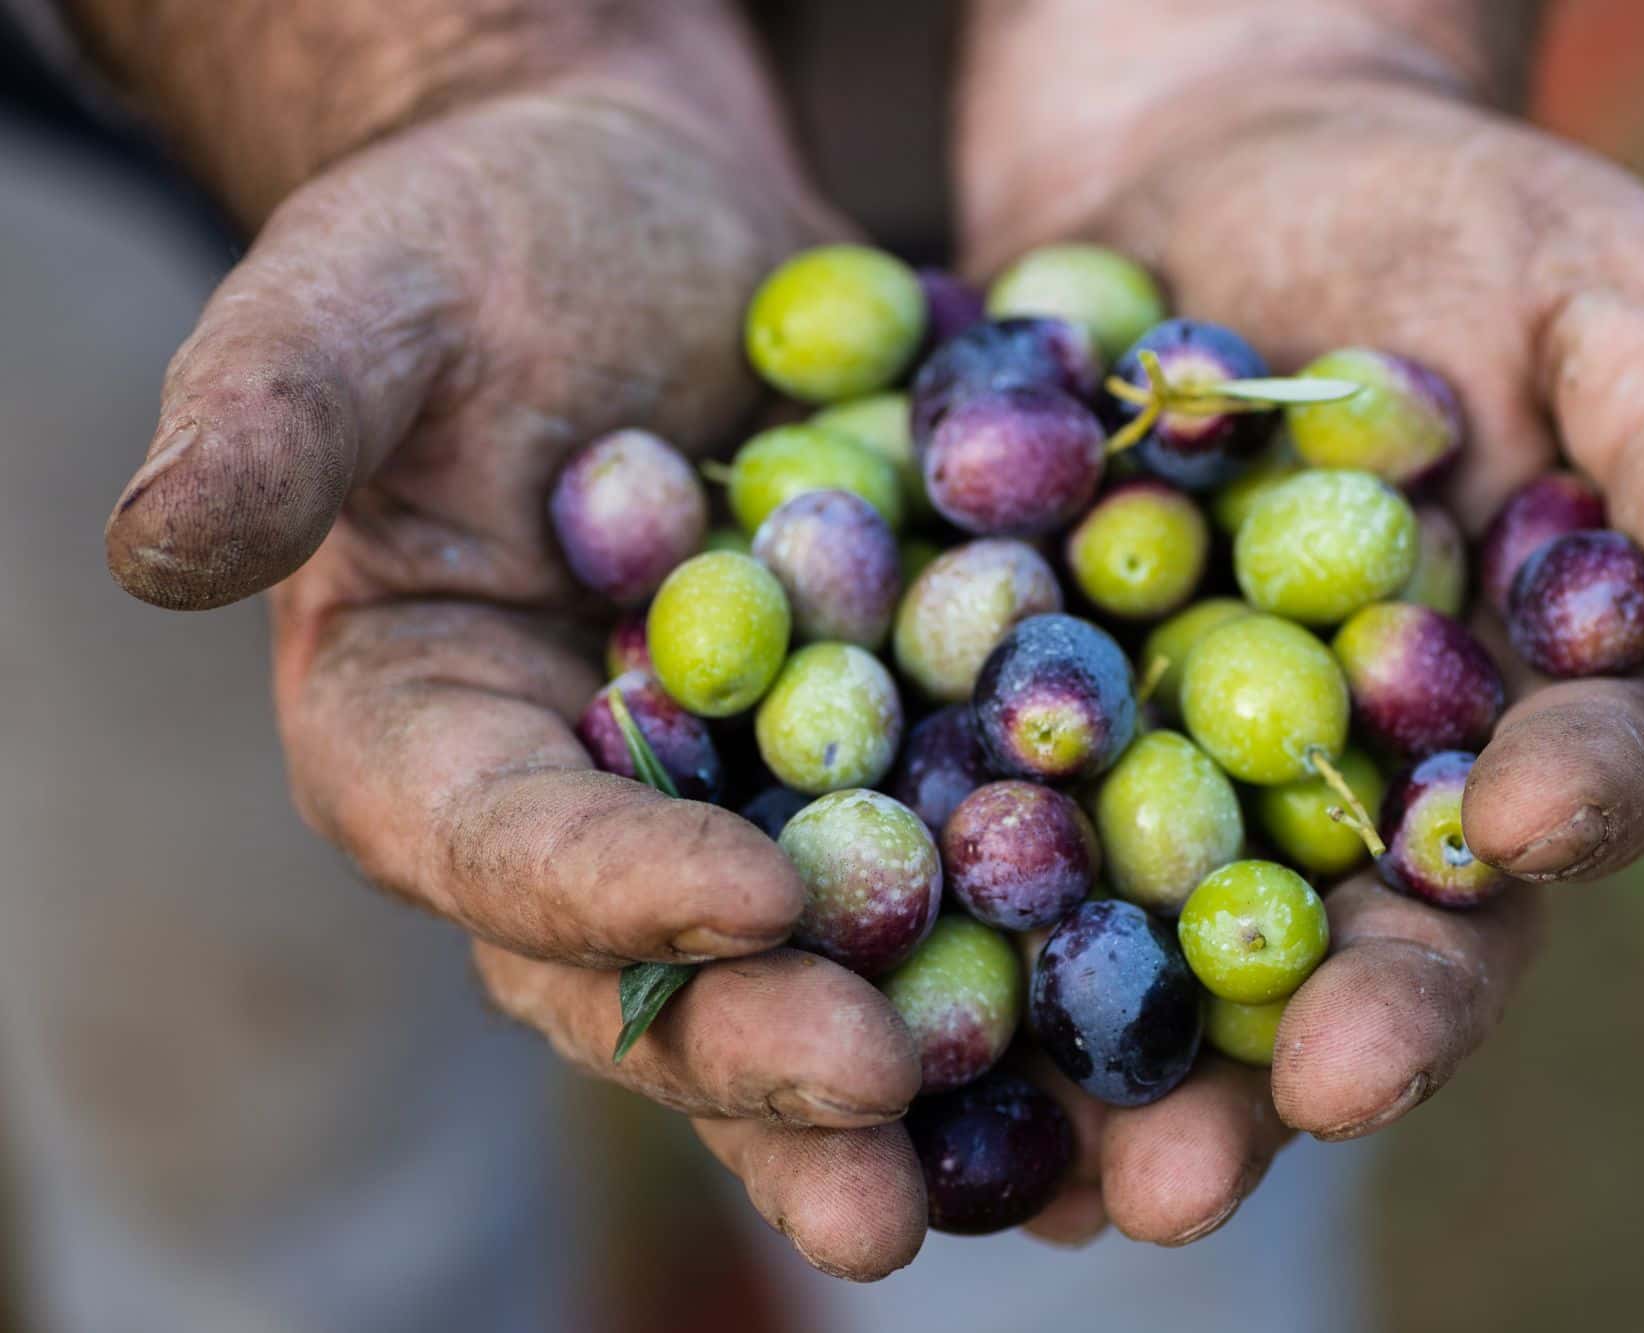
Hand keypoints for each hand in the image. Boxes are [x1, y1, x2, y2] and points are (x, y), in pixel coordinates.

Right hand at [103, 72, 935, 1277]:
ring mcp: (749, 801)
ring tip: (1035, 1158)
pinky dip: (1054, 930)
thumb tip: (152, 540)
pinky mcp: (884, 755)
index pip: (510, 846)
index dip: (613, 889)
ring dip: (933, 1064)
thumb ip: (277, 421)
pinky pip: (964, 854)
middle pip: (674, 971)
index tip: (745, 907)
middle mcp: (595, 815)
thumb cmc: (473, 250)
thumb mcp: (363, 301)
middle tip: (885, 1118)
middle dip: (774, 1052)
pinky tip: (1151, 994)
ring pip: (834, 965)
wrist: (648, 216)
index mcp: (436, 748)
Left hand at [948, 32, 1643, 1246]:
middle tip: (1312, 1106)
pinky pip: (1013, 844)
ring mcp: (1201, 775)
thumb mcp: (1598, 291)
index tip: (1514, 830)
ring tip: (1118, 1175)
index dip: (1563, 815)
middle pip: (1383, 928)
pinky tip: (931, 1021)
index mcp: (1532, 703)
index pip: (1578, 784)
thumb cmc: (1454, 226)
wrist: (1222, 173)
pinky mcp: (1044, 739)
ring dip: (1157, 1063)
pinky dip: (980, 936)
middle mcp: (1372, 784)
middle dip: (1357, 1024)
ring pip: (1190, 946)